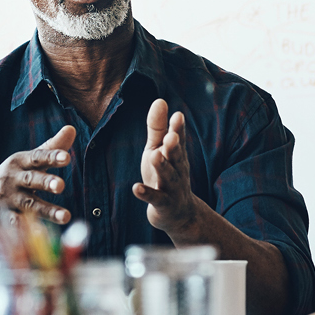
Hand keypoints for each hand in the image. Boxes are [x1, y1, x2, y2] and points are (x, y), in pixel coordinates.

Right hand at [0, 125, 75, 226]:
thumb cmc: (12, 177)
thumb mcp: (27, 161)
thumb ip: (50, 147)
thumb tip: (72, 128)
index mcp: (19, 161)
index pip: (37, 157)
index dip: (51, 157)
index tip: (66, 157)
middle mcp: (12, 179)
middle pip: (31, 180)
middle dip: (46, 182)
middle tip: (61, 185)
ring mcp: (7, 198)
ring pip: (29, 205)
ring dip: (47, 211)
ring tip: (66, 217)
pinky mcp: (3, 217)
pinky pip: (16, 223)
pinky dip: (26, 229)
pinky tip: (41, 234)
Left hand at [132, 99, 199, 233]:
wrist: (178, 214)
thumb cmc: (166, 176)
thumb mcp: (159, 149)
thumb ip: (158, 127)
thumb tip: (160, 100)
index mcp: (176, 155)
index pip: (179, 140)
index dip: (178, 129)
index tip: (178, 115)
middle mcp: (178, 170)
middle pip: (176, 157)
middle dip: (174, 146)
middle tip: (171, 136)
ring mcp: (172, 188)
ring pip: (168, 177)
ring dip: (162, 167)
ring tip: (155, 155)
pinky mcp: (163, 204)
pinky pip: (155, 199)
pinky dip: (146, 193)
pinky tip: (135, 188)